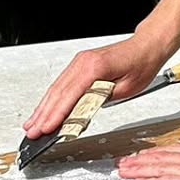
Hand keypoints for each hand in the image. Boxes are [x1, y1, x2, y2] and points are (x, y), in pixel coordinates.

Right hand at [22, 35, 166, 139]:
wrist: (146, 46)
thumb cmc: (141, 65)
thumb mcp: (127, 88)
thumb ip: (102, 99)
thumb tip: (81, 112)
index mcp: (94, 67)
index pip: (69, 96)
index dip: (55, 115)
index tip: (45, 129)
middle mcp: (83, 63)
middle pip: (57, 93)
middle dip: (43, 115)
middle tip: (32, 133)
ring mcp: (79, 62)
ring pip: (56, 88)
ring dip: (43, 108)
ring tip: (32, 124)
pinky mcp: (80, 65)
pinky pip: (62, 84)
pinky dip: (51, 99)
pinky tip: (44, 109)